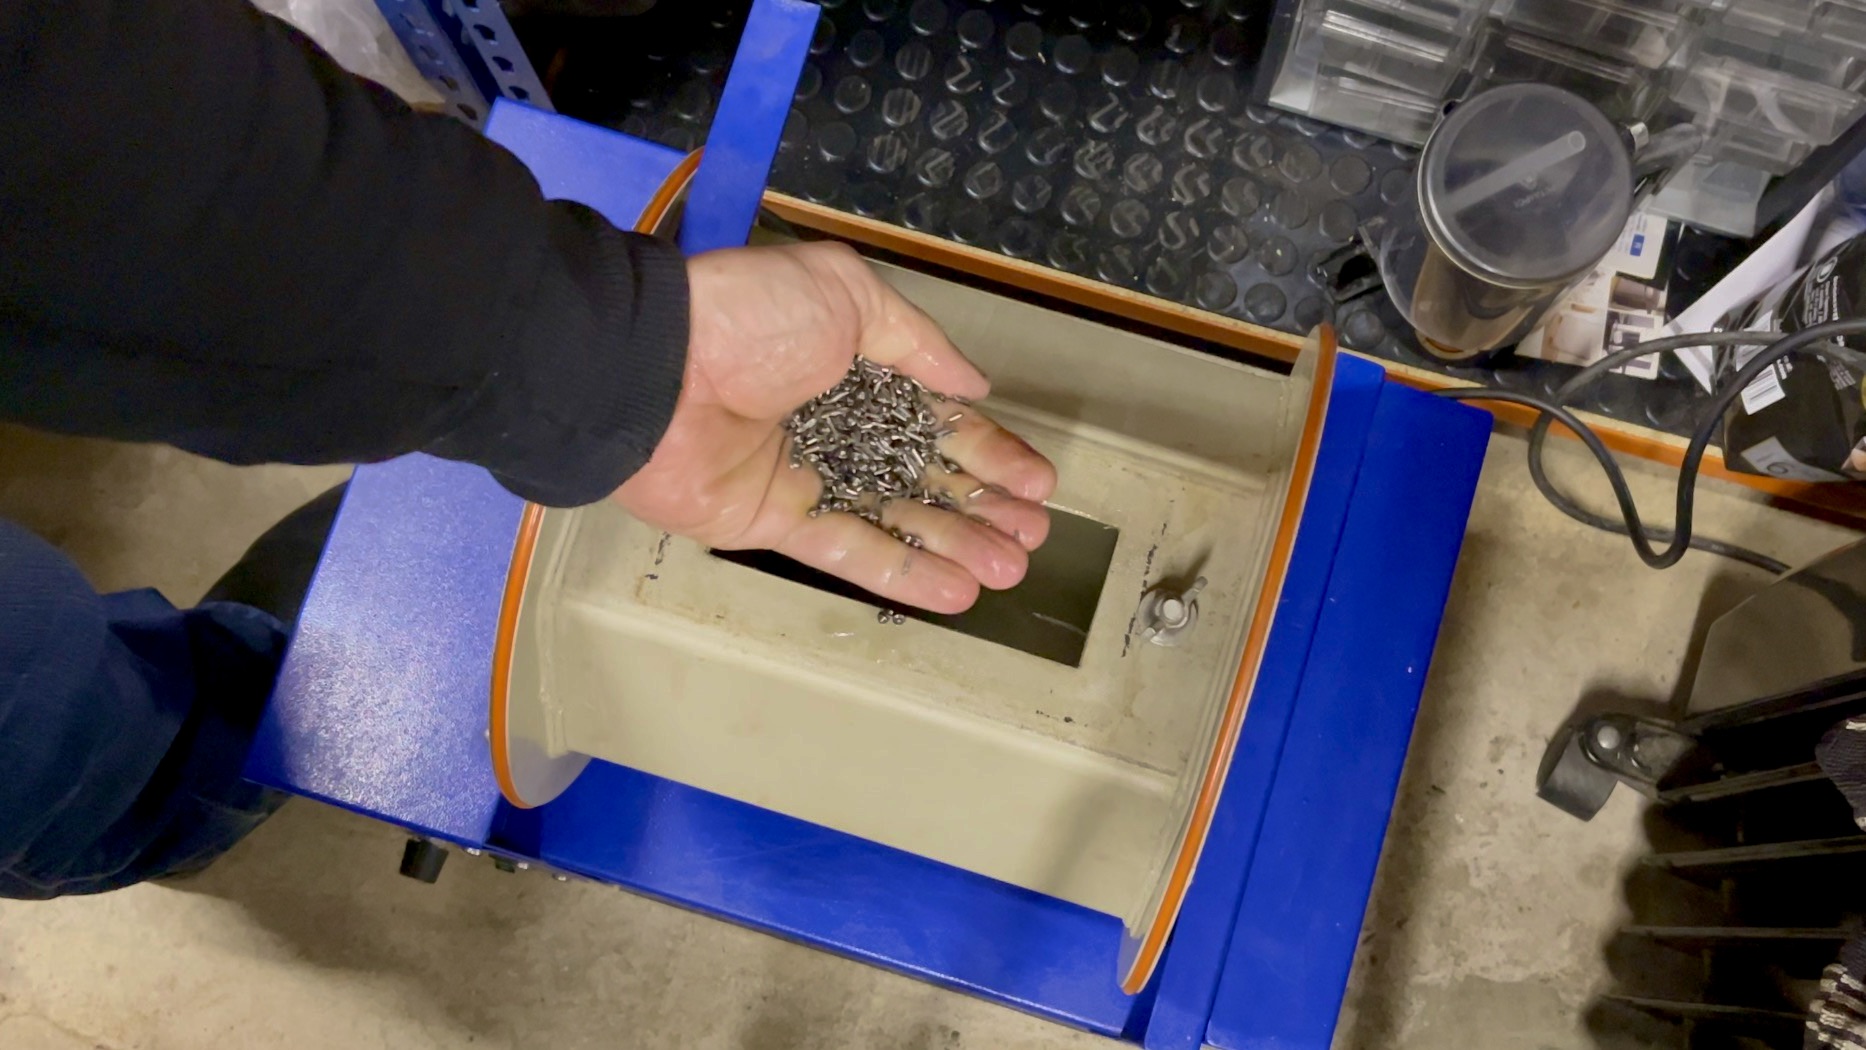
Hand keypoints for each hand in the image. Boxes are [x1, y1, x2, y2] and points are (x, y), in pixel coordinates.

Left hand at [613, 242, 1055, 613]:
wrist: (655, 369)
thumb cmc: (749, 319)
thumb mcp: (847, 293)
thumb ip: (917, 341)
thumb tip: (972, 385)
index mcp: (855, 364)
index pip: (936, 416)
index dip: (988, 449)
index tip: (1036, 482)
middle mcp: (836, 422)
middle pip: (924, 474)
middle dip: (983, 505)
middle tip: (1033, 535)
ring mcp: (806, 476)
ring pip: (897, 519)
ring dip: (957, 545)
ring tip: (1012, 568)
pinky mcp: (775, 522)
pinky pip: (848, 551)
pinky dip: (903, 573)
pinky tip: (958, 591)